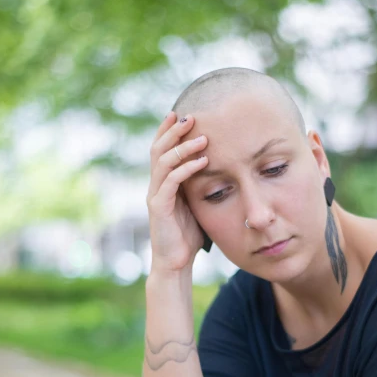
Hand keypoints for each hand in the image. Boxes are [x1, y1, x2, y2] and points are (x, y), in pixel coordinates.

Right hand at [147, 111, 208, 273]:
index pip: (161, 150)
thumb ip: (199, 187)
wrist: (175, 263)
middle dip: (173, 131)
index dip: (168, 131)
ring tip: (201, 137)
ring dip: (182, 147)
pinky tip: (202, 161)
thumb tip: (221, 169)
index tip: (181, 113)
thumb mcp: (195, 205)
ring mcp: (155, 196)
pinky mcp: (159, 208)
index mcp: (162, 183)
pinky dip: (186, 169)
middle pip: (158, 149)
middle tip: (191, 116)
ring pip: (163, 162)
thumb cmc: (188, 236)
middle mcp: (155, 186)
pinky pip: (171, 182)